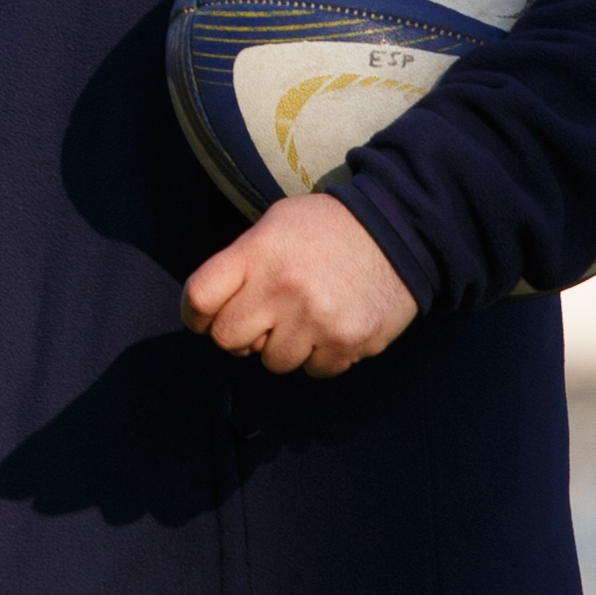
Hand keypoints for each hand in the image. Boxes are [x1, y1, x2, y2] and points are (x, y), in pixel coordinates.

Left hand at [183, 192, 417, 376]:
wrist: (399, 228)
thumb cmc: (328, 228)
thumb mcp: (277, 224)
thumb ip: (242, 261)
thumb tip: (213, 309)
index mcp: (257, 252)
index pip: (199, 298)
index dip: (196, 315)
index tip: (206, 319)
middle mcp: (282, 287)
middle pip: (228, 339)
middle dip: (242, 334)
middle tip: (264, 319)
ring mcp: (315, 318)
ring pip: (272, 362)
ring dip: (284, 347)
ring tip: (306, 318)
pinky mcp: (346, 341)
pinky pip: (314, 370)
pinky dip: (321, 355)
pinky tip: (333, 326)